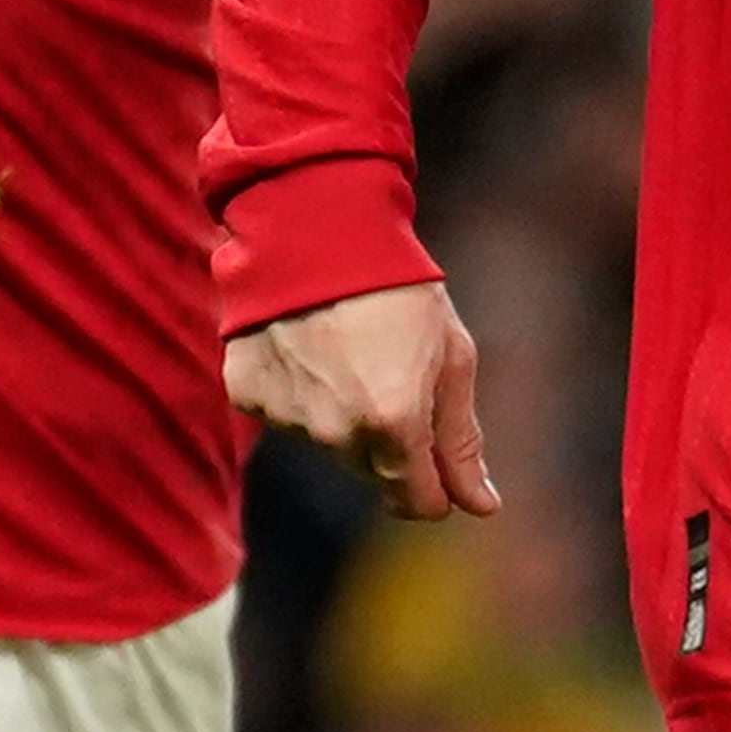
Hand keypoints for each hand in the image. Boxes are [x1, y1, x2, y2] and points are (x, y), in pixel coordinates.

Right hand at [226, 282, 498, 519]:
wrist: (313, 225)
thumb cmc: (397, 286)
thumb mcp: (450, 355)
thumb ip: (462, 439)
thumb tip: (481, 507)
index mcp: (395, 424)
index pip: (419, 502)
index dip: (436, 486)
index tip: (439, 459)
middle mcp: (337, 433)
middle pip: (374, 470)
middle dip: (391, 436)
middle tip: (392, 367)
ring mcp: (288, 417)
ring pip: (328, 442)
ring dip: (343, 411)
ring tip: (347, 344)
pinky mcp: (249, 396)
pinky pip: (286, 412)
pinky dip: (299, 389)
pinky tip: (307, 342)